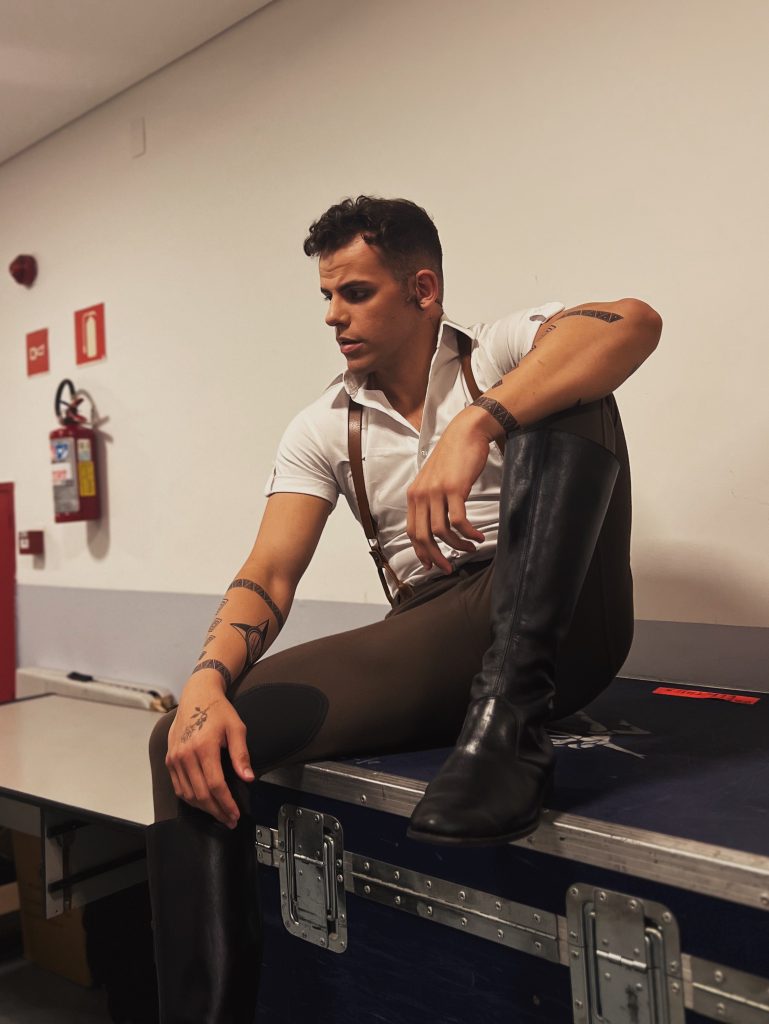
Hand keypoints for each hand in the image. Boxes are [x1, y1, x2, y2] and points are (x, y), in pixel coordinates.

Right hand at [165, 675, 253, 826]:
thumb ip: (242, 754)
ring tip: (219, 813)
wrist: (196, 695)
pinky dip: (190, 798)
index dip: (226, 804)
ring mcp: (175, 758)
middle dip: (217, 811)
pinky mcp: (169, 759)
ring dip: (204, 808)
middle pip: (201, 794)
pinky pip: (178, 787)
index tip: (235, 814)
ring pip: (188, 794)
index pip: (216, 785)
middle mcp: (186, 755)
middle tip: (230, 819)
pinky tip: (203, 802)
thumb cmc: (218, 711)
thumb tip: (248, 778)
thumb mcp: (236, 728)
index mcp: (204, 747)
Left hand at [406, 406, 497, 572]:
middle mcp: (421, 494)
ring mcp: (436, 492)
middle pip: (423, 536)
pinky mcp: (454, 489)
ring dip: (456, 546)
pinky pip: (459, 521)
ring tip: (469, 548)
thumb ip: (430, 500)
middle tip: (449, 567)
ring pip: (441, 532)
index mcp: (414, 495)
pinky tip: (478, 537)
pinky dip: (468, 534)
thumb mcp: (434, 479)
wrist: (466, 433)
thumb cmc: (454, 457)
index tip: (431, 565)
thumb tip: (436, 526)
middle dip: (435, 557)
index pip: (411, 531)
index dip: (421, 552)